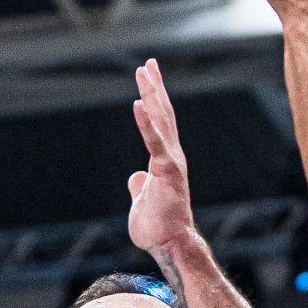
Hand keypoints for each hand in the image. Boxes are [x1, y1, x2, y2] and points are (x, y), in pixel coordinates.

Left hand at [126, 59, 200, 255]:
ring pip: (161, 120)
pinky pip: (154, 142)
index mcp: (165, 160)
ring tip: (144, 71)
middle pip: (163, 113)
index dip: (154, 98)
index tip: (149, 76)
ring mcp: (172, 162)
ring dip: (152, 94)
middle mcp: (172, 156)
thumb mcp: (142, 200)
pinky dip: (146, 122)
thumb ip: (140, 185)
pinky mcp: (167, 171)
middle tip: (148, 64)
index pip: (160, 123)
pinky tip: (138, 103)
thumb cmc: (158, 226)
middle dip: (154, 87)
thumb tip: (135, 177)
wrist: (170, 244)